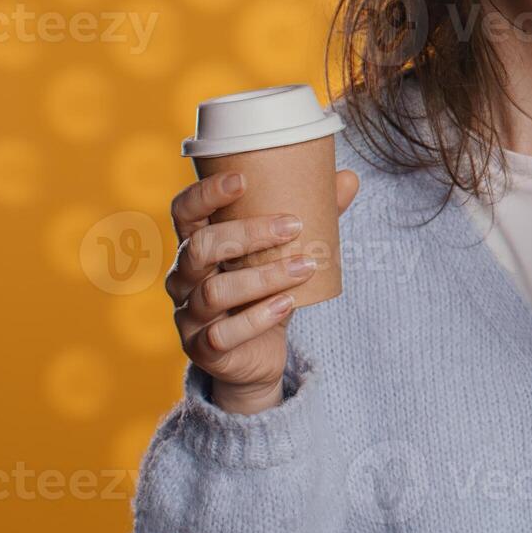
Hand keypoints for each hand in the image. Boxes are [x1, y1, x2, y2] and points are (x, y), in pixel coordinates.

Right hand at [165, 169, 359, 414]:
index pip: (184, 212)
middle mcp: (183, 279)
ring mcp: (188, 316)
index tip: (243, 179)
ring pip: (214, 292)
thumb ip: (314, 216)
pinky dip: (258, 318)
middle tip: (294, 226)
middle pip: (199, 248)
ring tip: (305, 268)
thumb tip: (348, 178)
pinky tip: (287, 304)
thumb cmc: (268, 290)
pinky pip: (222, 335)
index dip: (205, 193)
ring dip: (264, 277)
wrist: (259, 354)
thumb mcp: (286, 253)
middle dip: (247, 233)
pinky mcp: (202, 350)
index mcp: (196, 246)